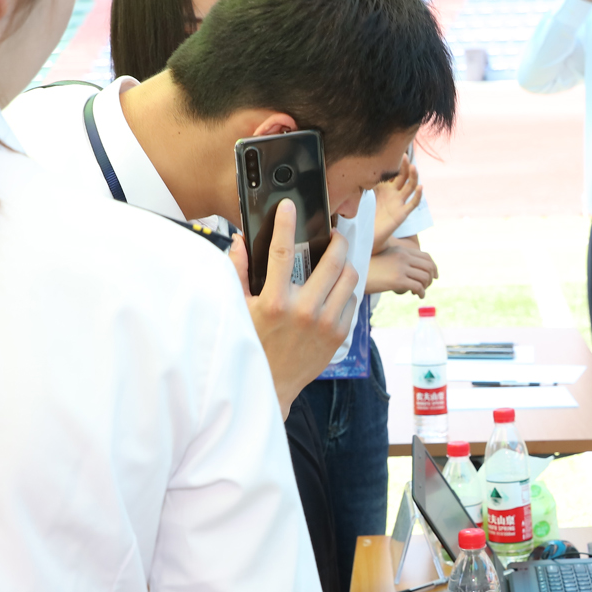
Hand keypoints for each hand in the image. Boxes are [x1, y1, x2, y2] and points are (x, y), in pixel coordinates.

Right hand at [233, 202, 357, 413]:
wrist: (273, 385)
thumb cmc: (254, 344)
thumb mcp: (240, 309)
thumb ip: (239, 272)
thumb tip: (239, 241)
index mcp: (275, 301)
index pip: (283, 252)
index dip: (286, 224)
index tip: (289, 206)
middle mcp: (304, 310)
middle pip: (332, 259)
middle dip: (336, 239)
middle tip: (333, 234)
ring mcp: (326, 323)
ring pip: (349, 277)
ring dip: (344, 264)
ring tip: (336, 262)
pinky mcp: (340, 334)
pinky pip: (352, 300)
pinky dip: (345, 290)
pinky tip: (334, 290)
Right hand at [368, 238, 436, 296]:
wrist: (353, 274)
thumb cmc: (367, 269)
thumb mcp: (384, 260)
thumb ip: (398, 262)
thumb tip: (410, 273)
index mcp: (401, 250)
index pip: (426, 256)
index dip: (433, 267)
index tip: (434, 275)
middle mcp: (403, 257)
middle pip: (428, 266)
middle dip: (432, 277)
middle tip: (428, 285)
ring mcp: (401, 268)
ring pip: (425, 277)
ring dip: (426, 286)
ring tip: (420, 292)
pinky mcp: (398, 280)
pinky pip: (418, 286)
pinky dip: (421, 292)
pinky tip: (418, 296)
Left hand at [373, 156, 422, 246]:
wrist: (370, 234)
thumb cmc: (369, 215)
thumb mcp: (364, 197)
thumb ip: (364, 184)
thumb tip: (357, 168)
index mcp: (387, 188)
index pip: (394, 173)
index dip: (395, 163)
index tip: (394, 150)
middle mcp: (395, 193)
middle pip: (403, 176)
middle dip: (404, 166)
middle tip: (403, 155)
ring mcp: (400, 202)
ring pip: (410, 187)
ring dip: (413, 177)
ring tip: (413, 167)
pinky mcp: (403, 213)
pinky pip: (413, 203)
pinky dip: (417, 195)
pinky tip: (420, 187)